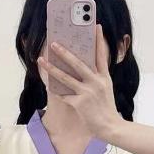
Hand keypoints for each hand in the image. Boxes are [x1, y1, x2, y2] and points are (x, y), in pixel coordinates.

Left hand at [38, 26, 122, 140]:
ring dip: (52, 68)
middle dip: (64, 52)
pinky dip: (56, 90)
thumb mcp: (106, 89)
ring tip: (42, 60)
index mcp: (104, 77)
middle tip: (54, 43)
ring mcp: (87, 92)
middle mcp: (96, 82)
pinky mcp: (80, 103)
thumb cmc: (107, 109)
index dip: (99, 40)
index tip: (96, 26)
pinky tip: (48, 85)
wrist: (111, 127)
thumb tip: (83, 68)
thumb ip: (97, 77)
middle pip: (78, 63)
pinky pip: (64, 95)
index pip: (101, 55)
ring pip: (66, 77)